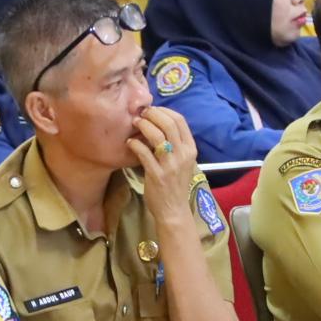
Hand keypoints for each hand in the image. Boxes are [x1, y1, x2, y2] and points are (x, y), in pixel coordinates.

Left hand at [126, 107, 199, 223]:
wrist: (173, 210)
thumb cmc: (175, 184)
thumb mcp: (183, 162)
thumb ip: (176, 145)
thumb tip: (159, 124)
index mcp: (190, 149)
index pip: (180, 121)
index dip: (165, 111)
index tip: (153, 110)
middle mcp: (183, 155)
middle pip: (168, 124)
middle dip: (152, 114)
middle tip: (141, 113)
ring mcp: (170, 165)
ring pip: (157, 135)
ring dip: (143, 125)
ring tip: (135, 124)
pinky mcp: (157, 174)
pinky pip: (144, 152)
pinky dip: (135, 144)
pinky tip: (129, 143)